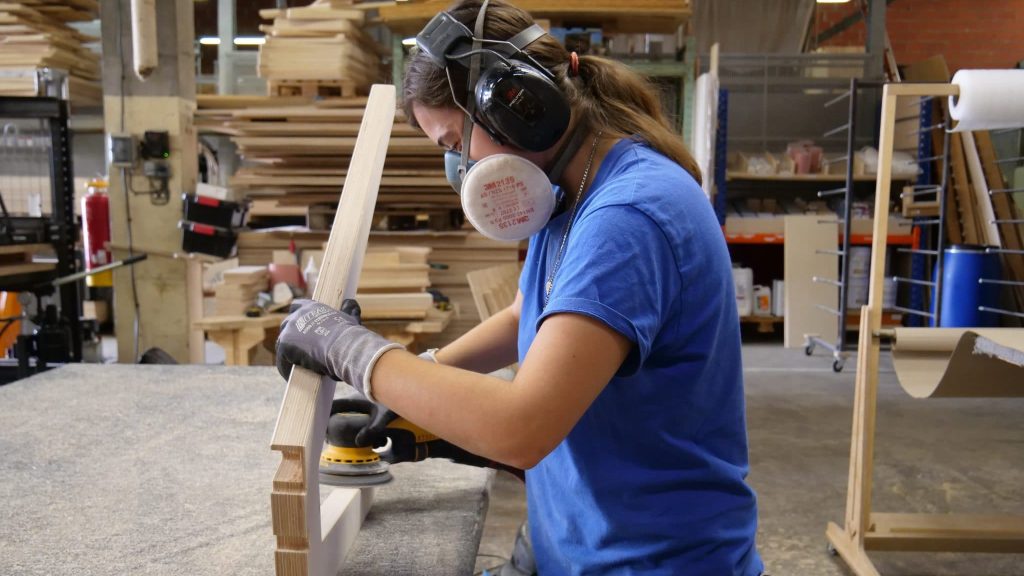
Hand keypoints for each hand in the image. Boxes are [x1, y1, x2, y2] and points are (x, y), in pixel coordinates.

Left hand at [275, 298, 403, 398]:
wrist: (344, 347)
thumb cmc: (349, 335)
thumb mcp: (350, 317)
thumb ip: (348, 310)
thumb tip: (351, 302)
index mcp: (311, 307)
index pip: (297, 307)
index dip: (299, 318)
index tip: (303, 328)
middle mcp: (297, 315)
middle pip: (287, 326)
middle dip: (292, 337)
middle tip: (302, 351)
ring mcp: (288, 330)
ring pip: (282, 344)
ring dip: (289, 354)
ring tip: (298, 366)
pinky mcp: (284, 346)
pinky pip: (282, 360)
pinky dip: (287, 368)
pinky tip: (294, 377)